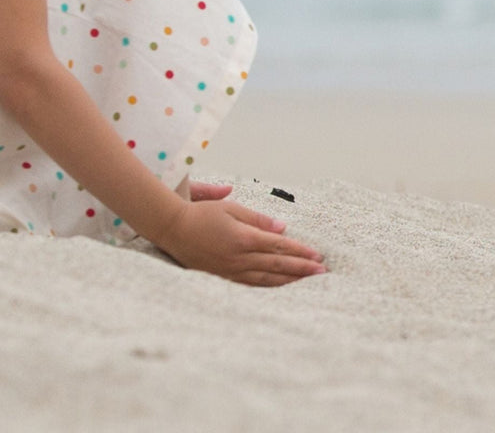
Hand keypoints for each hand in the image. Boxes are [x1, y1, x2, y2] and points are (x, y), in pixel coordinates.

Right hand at [157, 197, 326, 286]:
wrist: (173, 229)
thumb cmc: (200, 214)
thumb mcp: (229, 208)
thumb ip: (256, 219)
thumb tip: (282, 229)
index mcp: (243, 237)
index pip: (279, 245)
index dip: (300, 251)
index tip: (317, 255)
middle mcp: (240, 257)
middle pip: (278, 264)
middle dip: (302, 268)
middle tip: (322, 272)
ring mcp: (232, 271)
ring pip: (268, 278)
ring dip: (291, 280)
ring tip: (309, 282)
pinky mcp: (225, 278)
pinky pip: (254, 285)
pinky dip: (271, 287)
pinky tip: (282, 287)